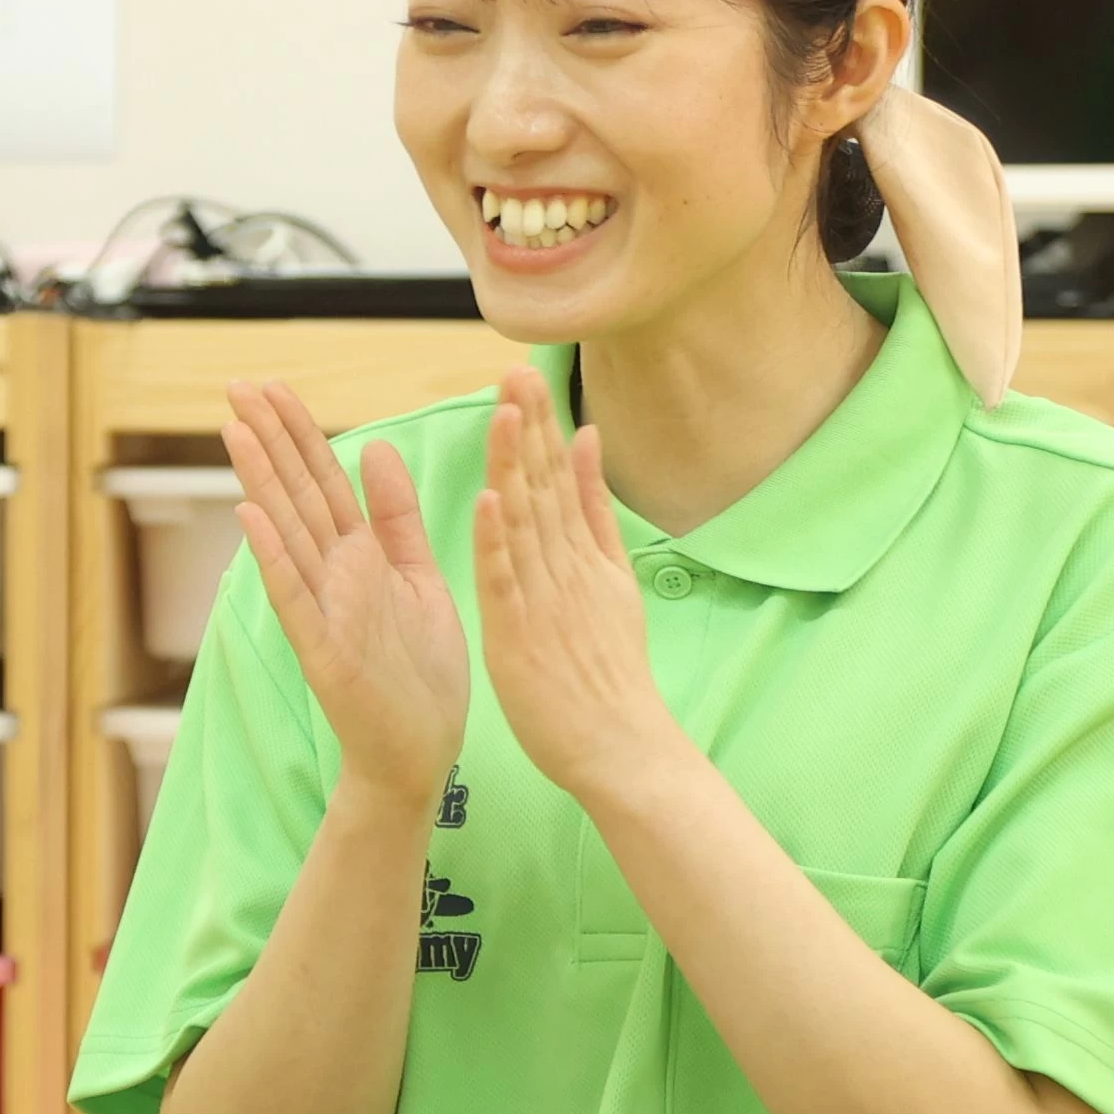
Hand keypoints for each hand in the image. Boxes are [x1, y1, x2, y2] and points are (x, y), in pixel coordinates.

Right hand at [220, 378, 472, 814]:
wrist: (420, 754)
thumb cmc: (421, 674)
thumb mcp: (418, 577)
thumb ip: (396, 517)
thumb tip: (374, 447)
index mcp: (360, 557)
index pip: (324, 479)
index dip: (298, 432)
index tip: (272, 386)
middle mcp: (334, 576)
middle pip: (299, 494)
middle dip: (270, 439)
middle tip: (236, 385)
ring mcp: (324, 611)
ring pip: (289, 534)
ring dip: (261, 482)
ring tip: (233, 431)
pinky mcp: (325, 652)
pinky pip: (296, 598)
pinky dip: (273, 558)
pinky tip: (250, 517)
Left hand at [469, 366, 691, 821]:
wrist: (623, 745)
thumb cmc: (610, 672)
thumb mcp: (612, 578)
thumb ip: (595, 511)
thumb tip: (587, 441)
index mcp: (582, 555)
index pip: (556, 478)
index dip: (539, 425)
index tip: (524, 374)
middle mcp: (566, 568)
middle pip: (542, 487)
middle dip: (527, 426)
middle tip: (513, 368)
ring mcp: (545, 600)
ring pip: (525, 522)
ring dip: (513, 465)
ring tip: (502, 410)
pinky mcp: (522, 635)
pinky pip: (507, 583)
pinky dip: (499, 542)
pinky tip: (490, 500)